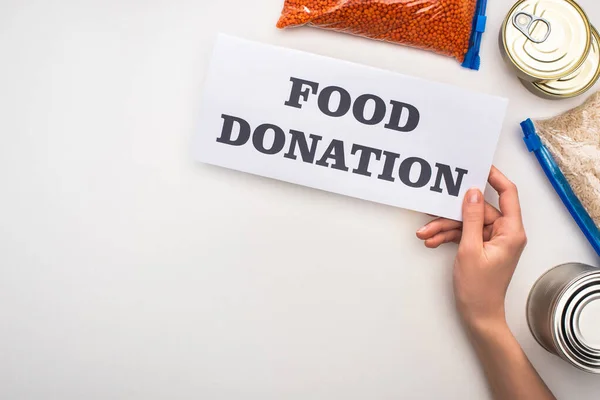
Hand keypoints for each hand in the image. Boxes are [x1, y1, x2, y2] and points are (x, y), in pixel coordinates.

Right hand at [416, 167, 527, 326]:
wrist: (478, 315)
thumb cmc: (479, 289)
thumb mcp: (470, 249)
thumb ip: (471, 218)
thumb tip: (473, 193)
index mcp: (512, 232)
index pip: (508, 194)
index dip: (494, 177)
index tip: (478, 166)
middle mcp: (505, 233)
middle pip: (478, 211)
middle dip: (451, 215)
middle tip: (432, 214)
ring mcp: (494, 241)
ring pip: (467, 223)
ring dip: (445, 228)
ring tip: (426, 234)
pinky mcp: (483, 247)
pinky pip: (465, 234)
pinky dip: (448, 236)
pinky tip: (433, 240)